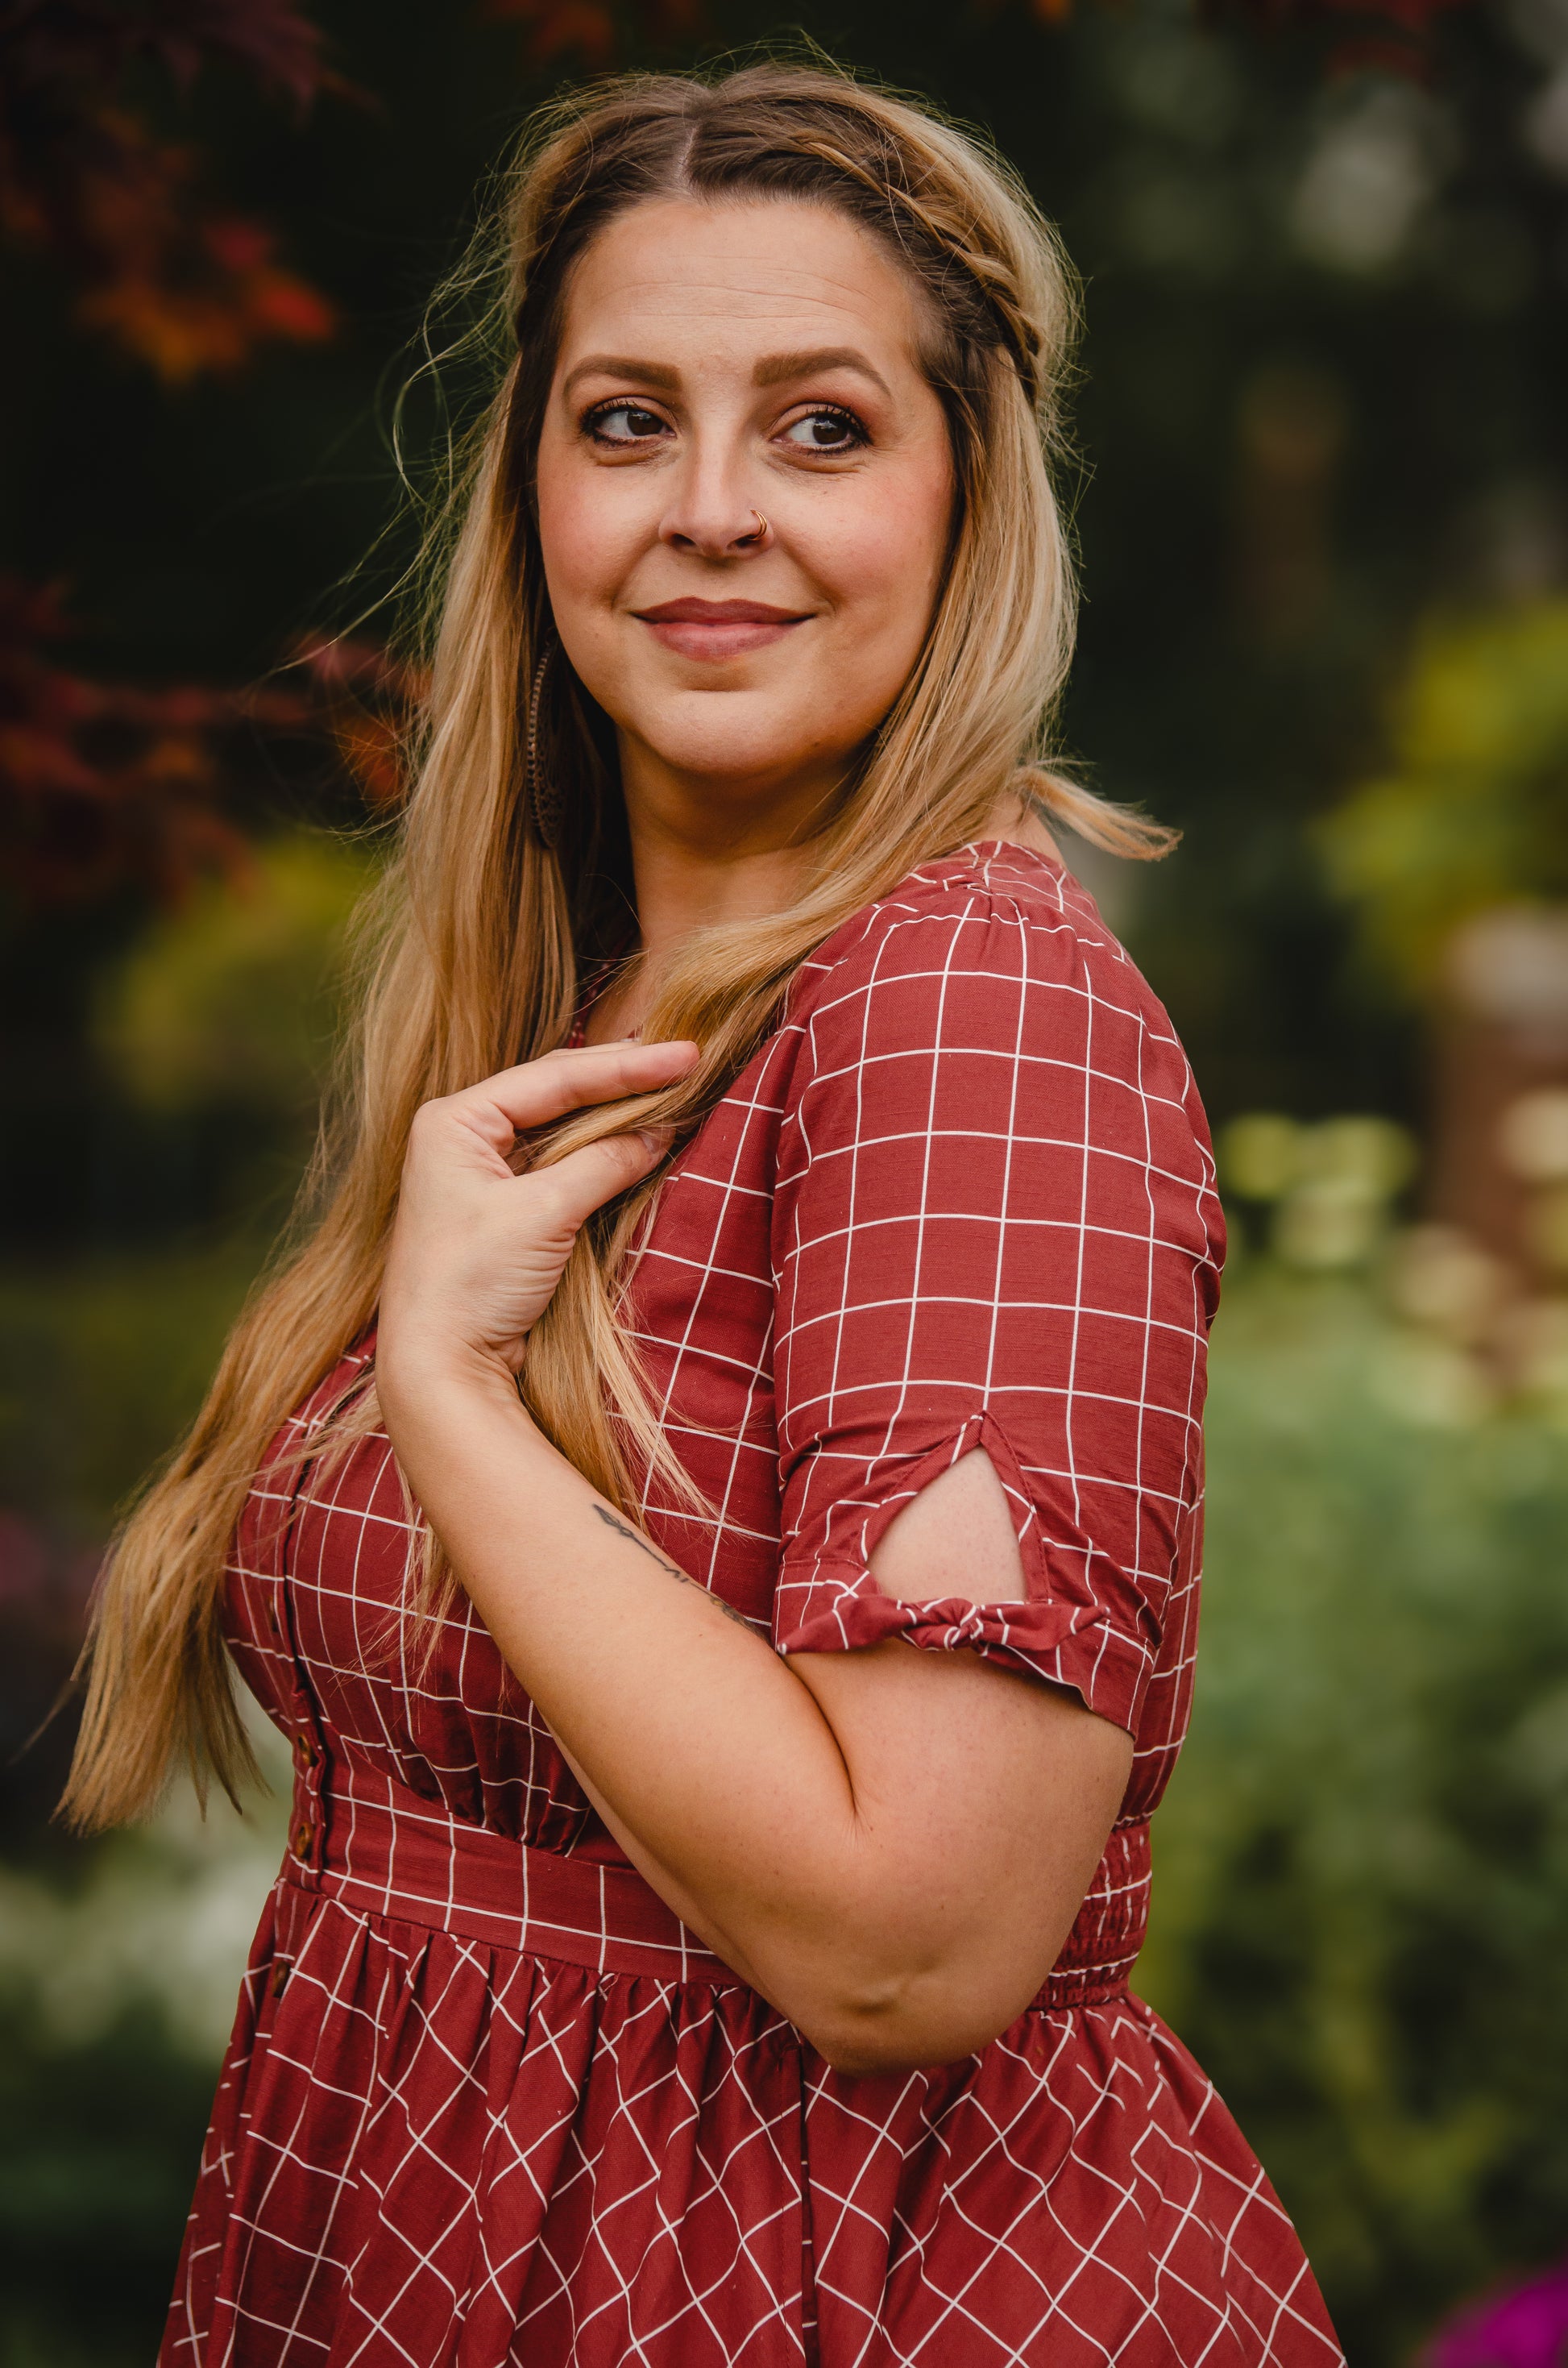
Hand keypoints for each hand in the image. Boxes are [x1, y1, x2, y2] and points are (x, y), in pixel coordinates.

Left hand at [377, 1039, 700, 1390]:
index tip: (684, 1054)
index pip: (553, 1076)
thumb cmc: (471, 1281)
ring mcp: (481, 1174)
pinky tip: (639, 1139)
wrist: (441, 1365)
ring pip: (560, 1126)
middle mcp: (462, 1137)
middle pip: (555, 1091)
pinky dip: (601, 1152)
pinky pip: (560, 1164)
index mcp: (455, 1121)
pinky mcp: (502, 1211)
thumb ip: (603, 1163)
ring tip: (669, 1086)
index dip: (624, 1065)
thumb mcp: (543, 1213)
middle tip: (684, 1058)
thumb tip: (658, 1134)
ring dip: (614, 1112)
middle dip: (620, 1077)